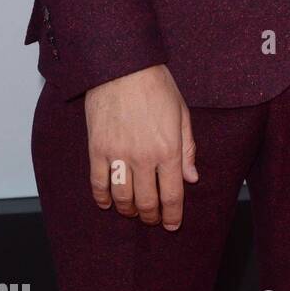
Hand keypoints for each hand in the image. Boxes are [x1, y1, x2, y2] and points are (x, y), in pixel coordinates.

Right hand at [85, 63, 197, 230]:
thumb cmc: (156, 85)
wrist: (123, 66)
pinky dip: (103, 198)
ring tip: (133, 212)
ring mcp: (118, 154)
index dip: (172, 215)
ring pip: (123, 198)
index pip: (172, 195)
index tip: (172, 224)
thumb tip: (191, 178)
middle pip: (147, 201)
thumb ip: (187, 148)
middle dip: (151, 216)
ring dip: (129, 210)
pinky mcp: (97, 149)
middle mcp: (144, 157)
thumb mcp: (182, 113)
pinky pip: (98, 183)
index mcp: (169, 148)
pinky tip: (108, 203)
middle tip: (153, 219)